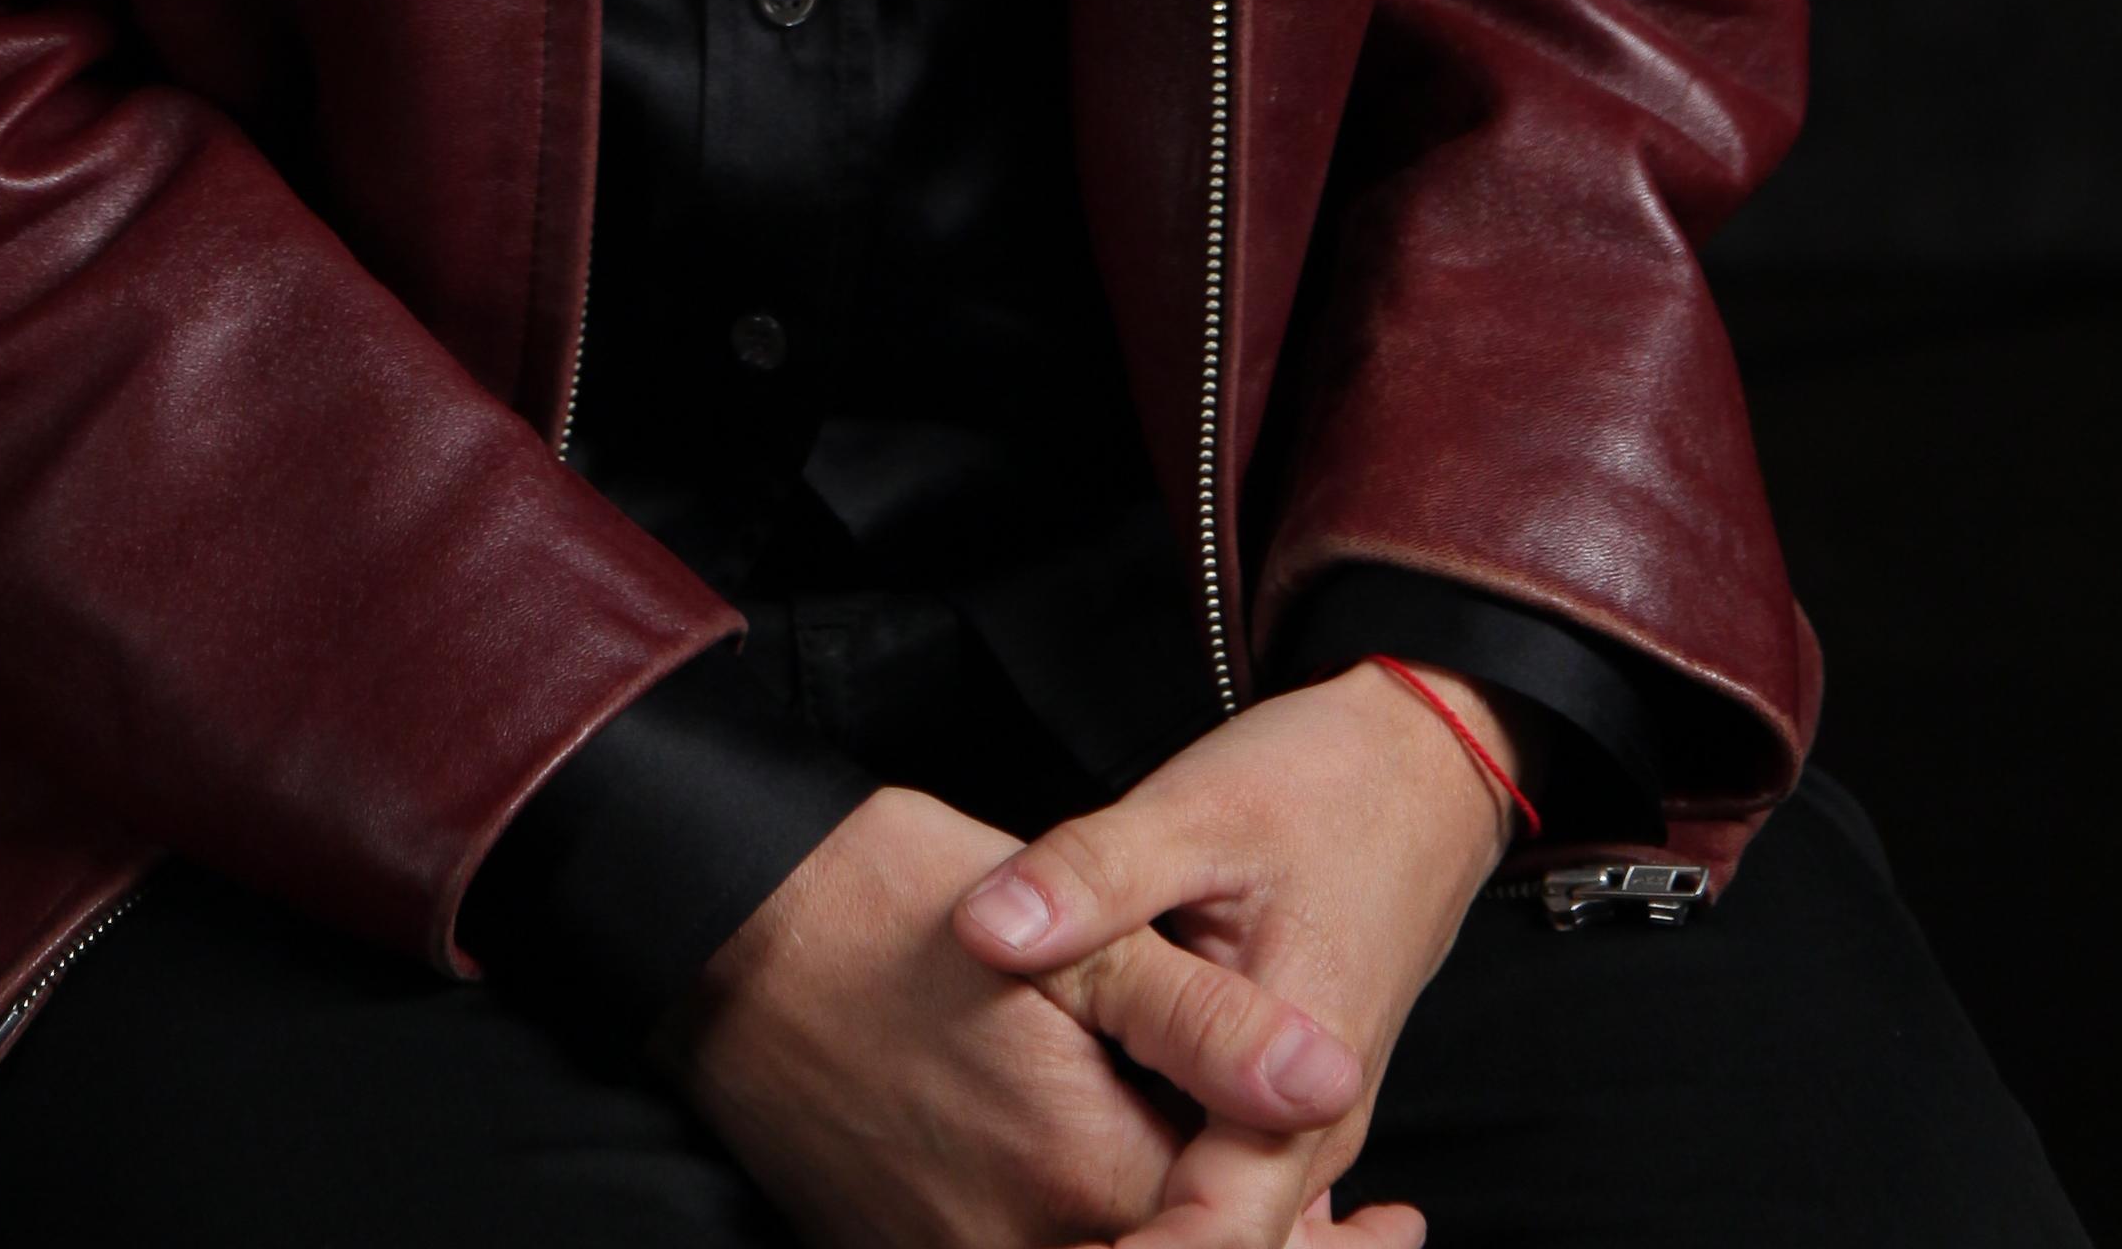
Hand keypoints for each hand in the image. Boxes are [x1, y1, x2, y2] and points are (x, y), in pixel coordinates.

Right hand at [678, 778, 1367, 1248]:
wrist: (725, 929)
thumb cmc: (894, 906)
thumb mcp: (1074, 939)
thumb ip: (1206, 1022)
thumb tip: (1330, 1078)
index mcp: (1083, 1178)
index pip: (1241, 1247)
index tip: (1396, 1227)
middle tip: (1368, 1231)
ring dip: (1192, 1247)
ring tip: (1284, 1215)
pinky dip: (1109, 1245)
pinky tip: (1139, 1200)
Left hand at [947, 661, 1520, 1245]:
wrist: (1424, 767)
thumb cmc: (1324, 788)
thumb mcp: (1197, 812)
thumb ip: (1093, 876)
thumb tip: (982, 930)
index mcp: (1296, 1090)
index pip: (1210, 1237)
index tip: (1047, 1244)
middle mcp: (1305, 1137)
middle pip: (1206, 1240)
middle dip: (1108, 1239)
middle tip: (994, 1221)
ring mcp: (1295, 1128)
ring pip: (1206, 1213)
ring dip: (1124, 1218)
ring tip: (1024, 1185)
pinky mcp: (1277, 1104)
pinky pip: (1216, 1177)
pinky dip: (1153, 1182)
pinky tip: (1073, 1167)